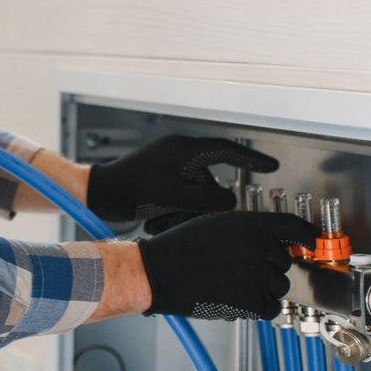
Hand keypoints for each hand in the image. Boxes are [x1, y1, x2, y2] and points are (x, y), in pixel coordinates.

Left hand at [86, 135, 278, 230]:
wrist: (98, 195)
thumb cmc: (128, 189)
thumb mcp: (171, 194)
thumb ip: (205, 197)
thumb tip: (230, 202)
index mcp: (183, 150)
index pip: (226, 150)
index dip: (252, 159)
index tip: (272, 165)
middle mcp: (180, 156)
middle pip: (210, 183)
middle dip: (200, 205)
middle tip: (183, 217)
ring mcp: (171, 170)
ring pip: (195, 196)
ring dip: (182, 213)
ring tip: (157, 220)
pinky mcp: (163, 184)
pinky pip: (181, 200)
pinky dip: (172, 213)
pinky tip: (153, 220)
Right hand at [137, 211, 317, 320]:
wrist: (157, 272)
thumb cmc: (180, 248)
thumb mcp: (216, 225)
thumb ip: (248, 231)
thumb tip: (276, 244)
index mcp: (249, 224)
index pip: (291, 226)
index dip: (307, 234)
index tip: (315, 241)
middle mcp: (256, 247)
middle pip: (284, 263)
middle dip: (268, 269)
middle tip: (238, 270)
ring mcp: (255, 275)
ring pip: (279, 287)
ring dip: (263, 289)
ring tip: (232, 284)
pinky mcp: (249, 300)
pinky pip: (270, 308)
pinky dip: (258, 307)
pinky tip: (236, 298)